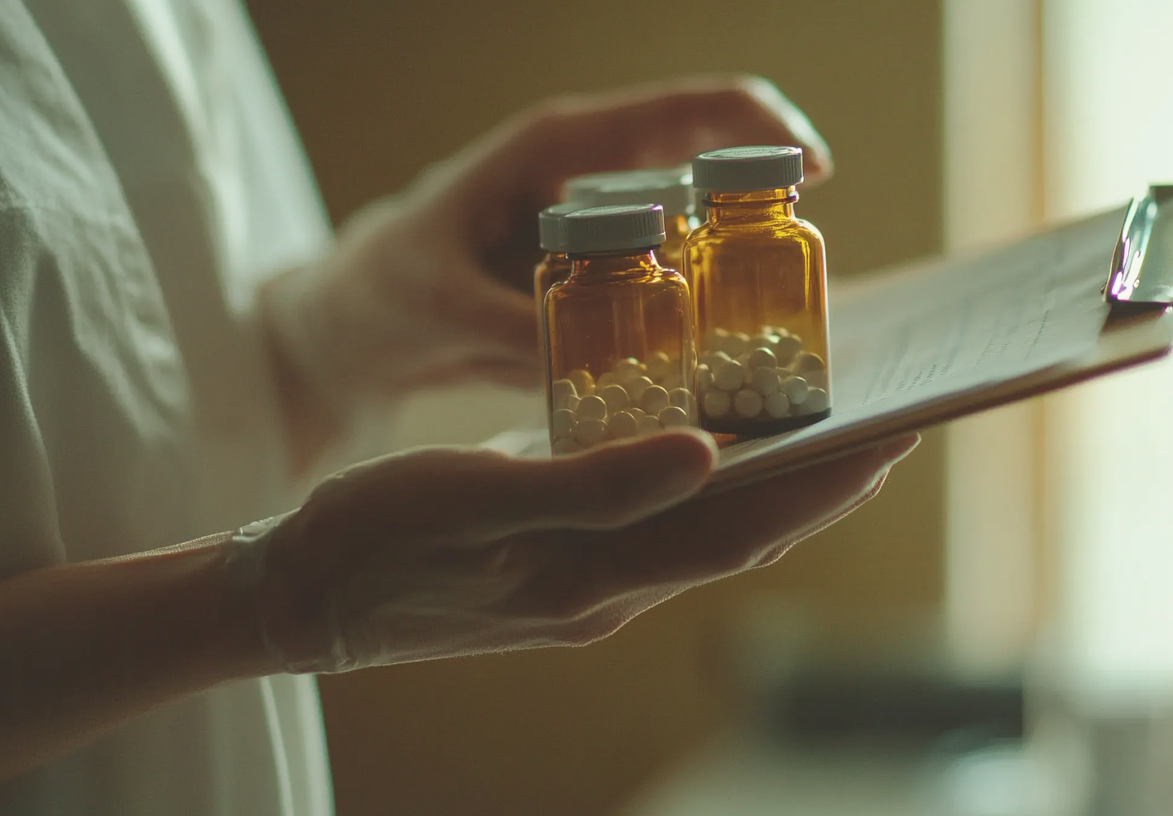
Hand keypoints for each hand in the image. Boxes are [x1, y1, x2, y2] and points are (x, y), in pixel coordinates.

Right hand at [230, 431, 917, 672]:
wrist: (299, 598)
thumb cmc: (373, 535)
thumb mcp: (474, 495)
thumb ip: (592, 483)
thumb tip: (711, 456)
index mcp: (595, 575)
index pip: (745, 528)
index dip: (828, 485)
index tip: (898, 432)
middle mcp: (604, 593)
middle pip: (740, 536)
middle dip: (823, 486)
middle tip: (891, 423)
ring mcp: (580, 592)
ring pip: (702, 538)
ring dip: (771, 492)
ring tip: (823, 434)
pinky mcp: (552, 576)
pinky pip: (654, 535)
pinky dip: (702, 496)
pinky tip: (707, 458)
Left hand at [261, 76, 833, 447]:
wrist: (357, 325)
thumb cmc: (385, 289)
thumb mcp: (440, 304)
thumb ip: (513, 326)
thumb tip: (608, 362)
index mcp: (563, 147)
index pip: (690, 109)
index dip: (764, 128)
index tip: (816, 175)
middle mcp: (596, 178)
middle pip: (717, 169)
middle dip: (769, 220)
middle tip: (796, 288)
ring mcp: (605, 232)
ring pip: (703, 238)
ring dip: (740, 282)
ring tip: (762, 343)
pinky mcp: (603, 283)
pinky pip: (673, 292)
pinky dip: (700, 325)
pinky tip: (709, 373)